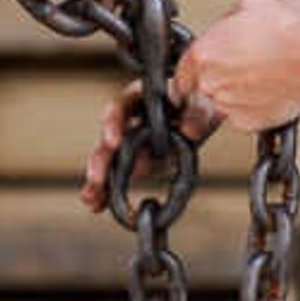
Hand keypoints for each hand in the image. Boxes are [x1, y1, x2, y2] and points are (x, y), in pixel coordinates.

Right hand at [79, 74, 222, 211]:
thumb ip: (198, 113)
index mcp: (143, 97)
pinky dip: (108, 193)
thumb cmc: (202, 95)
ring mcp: (133, 142)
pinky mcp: (138, 162)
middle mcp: (131, 118)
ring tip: (93, 199)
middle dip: (101, 160)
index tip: (114, 141)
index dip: (113, 122)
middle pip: (109, 138)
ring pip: (110, 161)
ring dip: (99, 181)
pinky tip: (97, 205)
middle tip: (97, 178)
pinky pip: (119, 178)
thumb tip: (188, 130)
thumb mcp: (205, 98)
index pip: (122, 106)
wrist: (206, 108)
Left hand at [170, 0, 299, 137]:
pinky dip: (251, 109)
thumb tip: (233, 18)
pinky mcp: (246, 122)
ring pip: (222, 104)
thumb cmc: (284, 31)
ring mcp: (226, 106)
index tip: (198, 74)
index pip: (182, 72)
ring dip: (235, 95)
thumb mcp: (250, 3)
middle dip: (217, 81)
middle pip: (201, 88)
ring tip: (260, 79)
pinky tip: (268, 93)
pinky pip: (242, 117)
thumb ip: (231, 16)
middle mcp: (208, 84)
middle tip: (241, 70)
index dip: (192, 71)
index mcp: (202, 55)